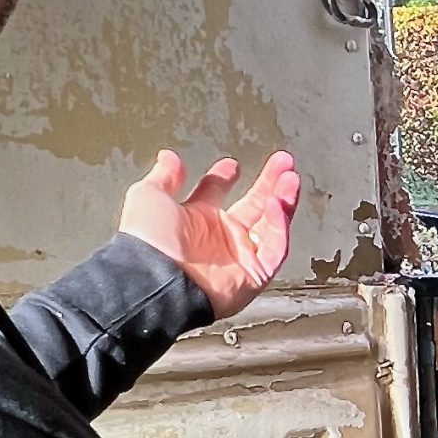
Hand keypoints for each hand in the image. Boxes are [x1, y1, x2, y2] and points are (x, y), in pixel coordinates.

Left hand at [120, 150, 300, 319]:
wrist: (155, 279)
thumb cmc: (147, 243)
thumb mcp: (148, 196)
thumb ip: (164, 176)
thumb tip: (169, 158)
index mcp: (195, 220)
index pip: (217, 193)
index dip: (224, 176)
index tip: (232, 164)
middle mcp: (219, 238)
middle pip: (254, 205)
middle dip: (270, 182)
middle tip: (284, 162)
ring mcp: (239, 256)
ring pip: (272, 225)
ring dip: (283, 200)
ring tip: (290, 178)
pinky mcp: (255, 274)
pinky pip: (276, 249)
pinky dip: (279, 226)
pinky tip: (277, 204)